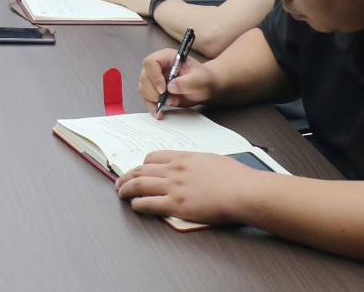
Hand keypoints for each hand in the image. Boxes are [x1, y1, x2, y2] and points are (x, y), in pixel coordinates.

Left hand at [115, 151, 259, 226]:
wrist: (243, 191)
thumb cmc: (236, 178)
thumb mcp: (213, 160)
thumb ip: (199, 164)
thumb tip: (197, 168)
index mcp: (184, 158)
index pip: (154, 157)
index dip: (142, 164)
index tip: (139, 169)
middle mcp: (174, 170)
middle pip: (141, 170)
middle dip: (127, 176)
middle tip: (120, 182)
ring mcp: (173, 187)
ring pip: (139, 184)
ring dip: (126, 189)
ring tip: (121, 193)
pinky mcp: (176, 205)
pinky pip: (148, 203)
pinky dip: (137, 204)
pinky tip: (135, 205)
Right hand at [140, 46, 211, 111]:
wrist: (203, 87)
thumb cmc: (202, 79)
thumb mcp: (199, 79)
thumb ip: (187, 82)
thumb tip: (170, 87)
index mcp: (167, 57)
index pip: (151, 62)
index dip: (154, 76)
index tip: (163, 89)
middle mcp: (157, 66)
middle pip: (145, 77)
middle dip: (155, 92)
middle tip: (170, 100)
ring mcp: (153, 78)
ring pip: (143, 88)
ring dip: (154, 99)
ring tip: (172, 102)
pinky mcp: (153, 90)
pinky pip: (146, 98)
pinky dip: (152, 106)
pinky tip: (159, 112)